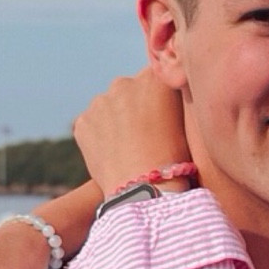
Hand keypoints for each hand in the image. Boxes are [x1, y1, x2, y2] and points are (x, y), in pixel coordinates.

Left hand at [74, 69, 189, 195]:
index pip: (156, 79)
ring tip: (129, 147)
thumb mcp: (185, 122)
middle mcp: (124, 83)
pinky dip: (100, 136)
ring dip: (116, 120)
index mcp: (154, 79)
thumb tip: (162, 98)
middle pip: (130, 90)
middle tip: (146, 134)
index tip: (163, 116)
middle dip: (135, 106)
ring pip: (109, 107)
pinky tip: (113, 154)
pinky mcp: (83, 122)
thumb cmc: (174, 159)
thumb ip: (170, 101)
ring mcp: (100, 102)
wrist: (144, 190)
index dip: (160, 98)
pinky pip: (93, 125)